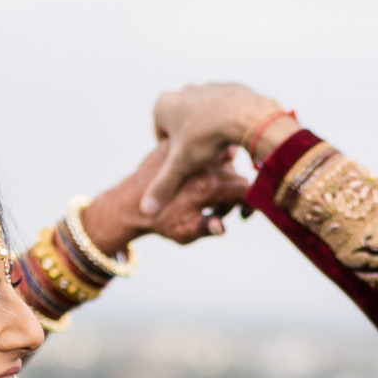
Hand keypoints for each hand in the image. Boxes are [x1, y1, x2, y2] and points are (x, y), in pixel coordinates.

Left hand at [81, 138, 248, 255]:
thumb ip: (206, 228)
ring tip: (207, 194)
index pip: (245, 189)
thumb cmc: (159, 222)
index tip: (241, 215)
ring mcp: (191, 153)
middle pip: (235, 175)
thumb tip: (222, 227)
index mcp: (208, 187)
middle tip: (217, 209)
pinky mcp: (178, 145)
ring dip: (222, 176)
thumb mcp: (183, 232)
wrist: (129, 205)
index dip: (249, 202)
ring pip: (222, 160)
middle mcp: (203, 166)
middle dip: (233, 193)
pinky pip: (202, 149)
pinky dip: (208, 160)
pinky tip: (198, 177)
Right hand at [140, 82, 286, 216]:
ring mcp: (206, 87)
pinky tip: (233, 136)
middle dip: (193, 145)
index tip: (186, 164)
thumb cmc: (207, 137)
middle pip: (184, 127)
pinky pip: (224, 111)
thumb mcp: (182, 166)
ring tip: (220, 148)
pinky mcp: (227, 87)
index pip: (162, 136)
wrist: (245, 114)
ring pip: (204, 119)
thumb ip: (163, 186)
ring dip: (210, 134)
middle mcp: (182, 92)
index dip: (173, 155)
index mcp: (163, 106)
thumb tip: (145, 210)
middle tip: (204, 158)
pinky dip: (227, 124)